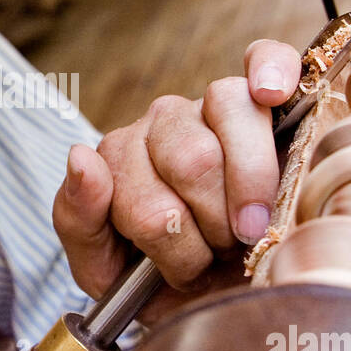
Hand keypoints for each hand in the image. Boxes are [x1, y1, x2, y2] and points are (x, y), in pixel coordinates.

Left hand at [53, 40, 301, 299]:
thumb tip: (81, 157)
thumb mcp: (103, 269)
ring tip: (252, 223)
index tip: (184, 274)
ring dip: (252, 185)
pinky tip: (270, 92)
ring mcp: (211, 106)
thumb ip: (78, 217)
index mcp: (119, 158)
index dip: (175, 248)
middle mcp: (162, 123)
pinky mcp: (261, 96)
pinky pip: (264, 59)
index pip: (144, 203)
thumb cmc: (163, 279)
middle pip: (192, 159)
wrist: (220, 292)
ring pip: (233, 112)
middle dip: (212, 224)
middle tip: (219, 250)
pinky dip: (272, 69)